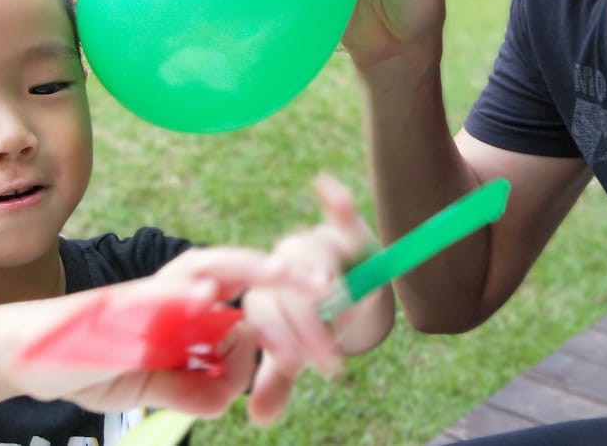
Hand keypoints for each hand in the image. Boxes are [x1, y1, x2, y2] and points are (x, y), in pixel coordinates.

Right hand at [0, 247, 321, 417]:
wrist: (21, 355)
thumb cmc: (88, 365)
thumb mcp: (150, 387)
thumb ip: (192, 388)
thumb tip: (232, 392)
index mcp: (182, 305)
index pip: (242, 293)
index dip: (281, 300)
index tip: (319, 311)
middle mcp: (168, 290)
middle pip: (234, 269)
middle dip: (281, 277)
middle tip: (327, 284)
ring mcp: (143, 296)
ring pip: (202, 271)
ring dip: (245, 273)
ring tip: (286, 274)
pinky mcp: (113, 311)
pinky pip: (152, 301)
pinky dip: (179, 298)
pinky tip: (206, 297)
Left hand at [243, 174, 393, 424]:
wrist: (343, 288)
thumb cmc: (312, 322)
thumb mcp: (296, 351)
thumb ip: (277, 379)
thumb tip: (258, 417)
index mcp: (264, 292)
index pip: (264, 312)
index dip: (279, 339)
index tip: (297, 366)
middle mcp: (283, 264)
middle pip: (288, 291)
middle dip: (309, 330)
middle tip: (330, 362)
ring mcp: (313, 246)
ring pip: (313, 258)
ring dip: (330, 287)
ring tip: (348, 314)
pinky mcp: (343, 230)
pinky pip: (340, 212)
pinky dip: (336, 202)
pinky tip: (327, 190)